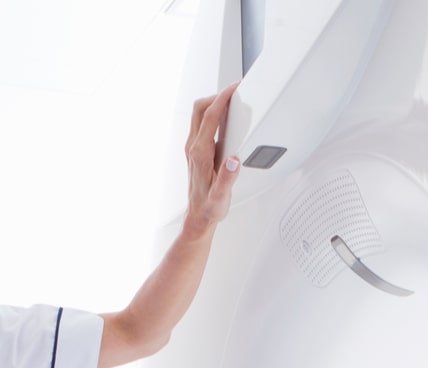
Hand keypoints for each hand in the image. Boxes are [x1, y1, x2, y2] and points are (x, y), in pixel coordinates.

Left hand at [183, 82, 240, 238]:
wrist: (198, 217)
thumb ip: (228, 178)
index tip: (234, 89)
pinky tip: (226, 120)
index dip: (222, 99)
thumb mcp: (221, 196)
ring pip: (200, 115)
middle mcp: (193, 148)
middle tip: (234, 92)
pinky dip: (214, 116)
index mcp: (200, 153)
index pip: (209, 117)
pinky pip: (203, 125)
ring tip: (232, 102)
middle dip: (216, 96)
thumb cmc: (209, 208)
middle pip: (200, 109)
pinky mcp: (197, 151)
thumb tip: (233, 160)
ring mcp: (193, 148)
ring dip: (214, 104)